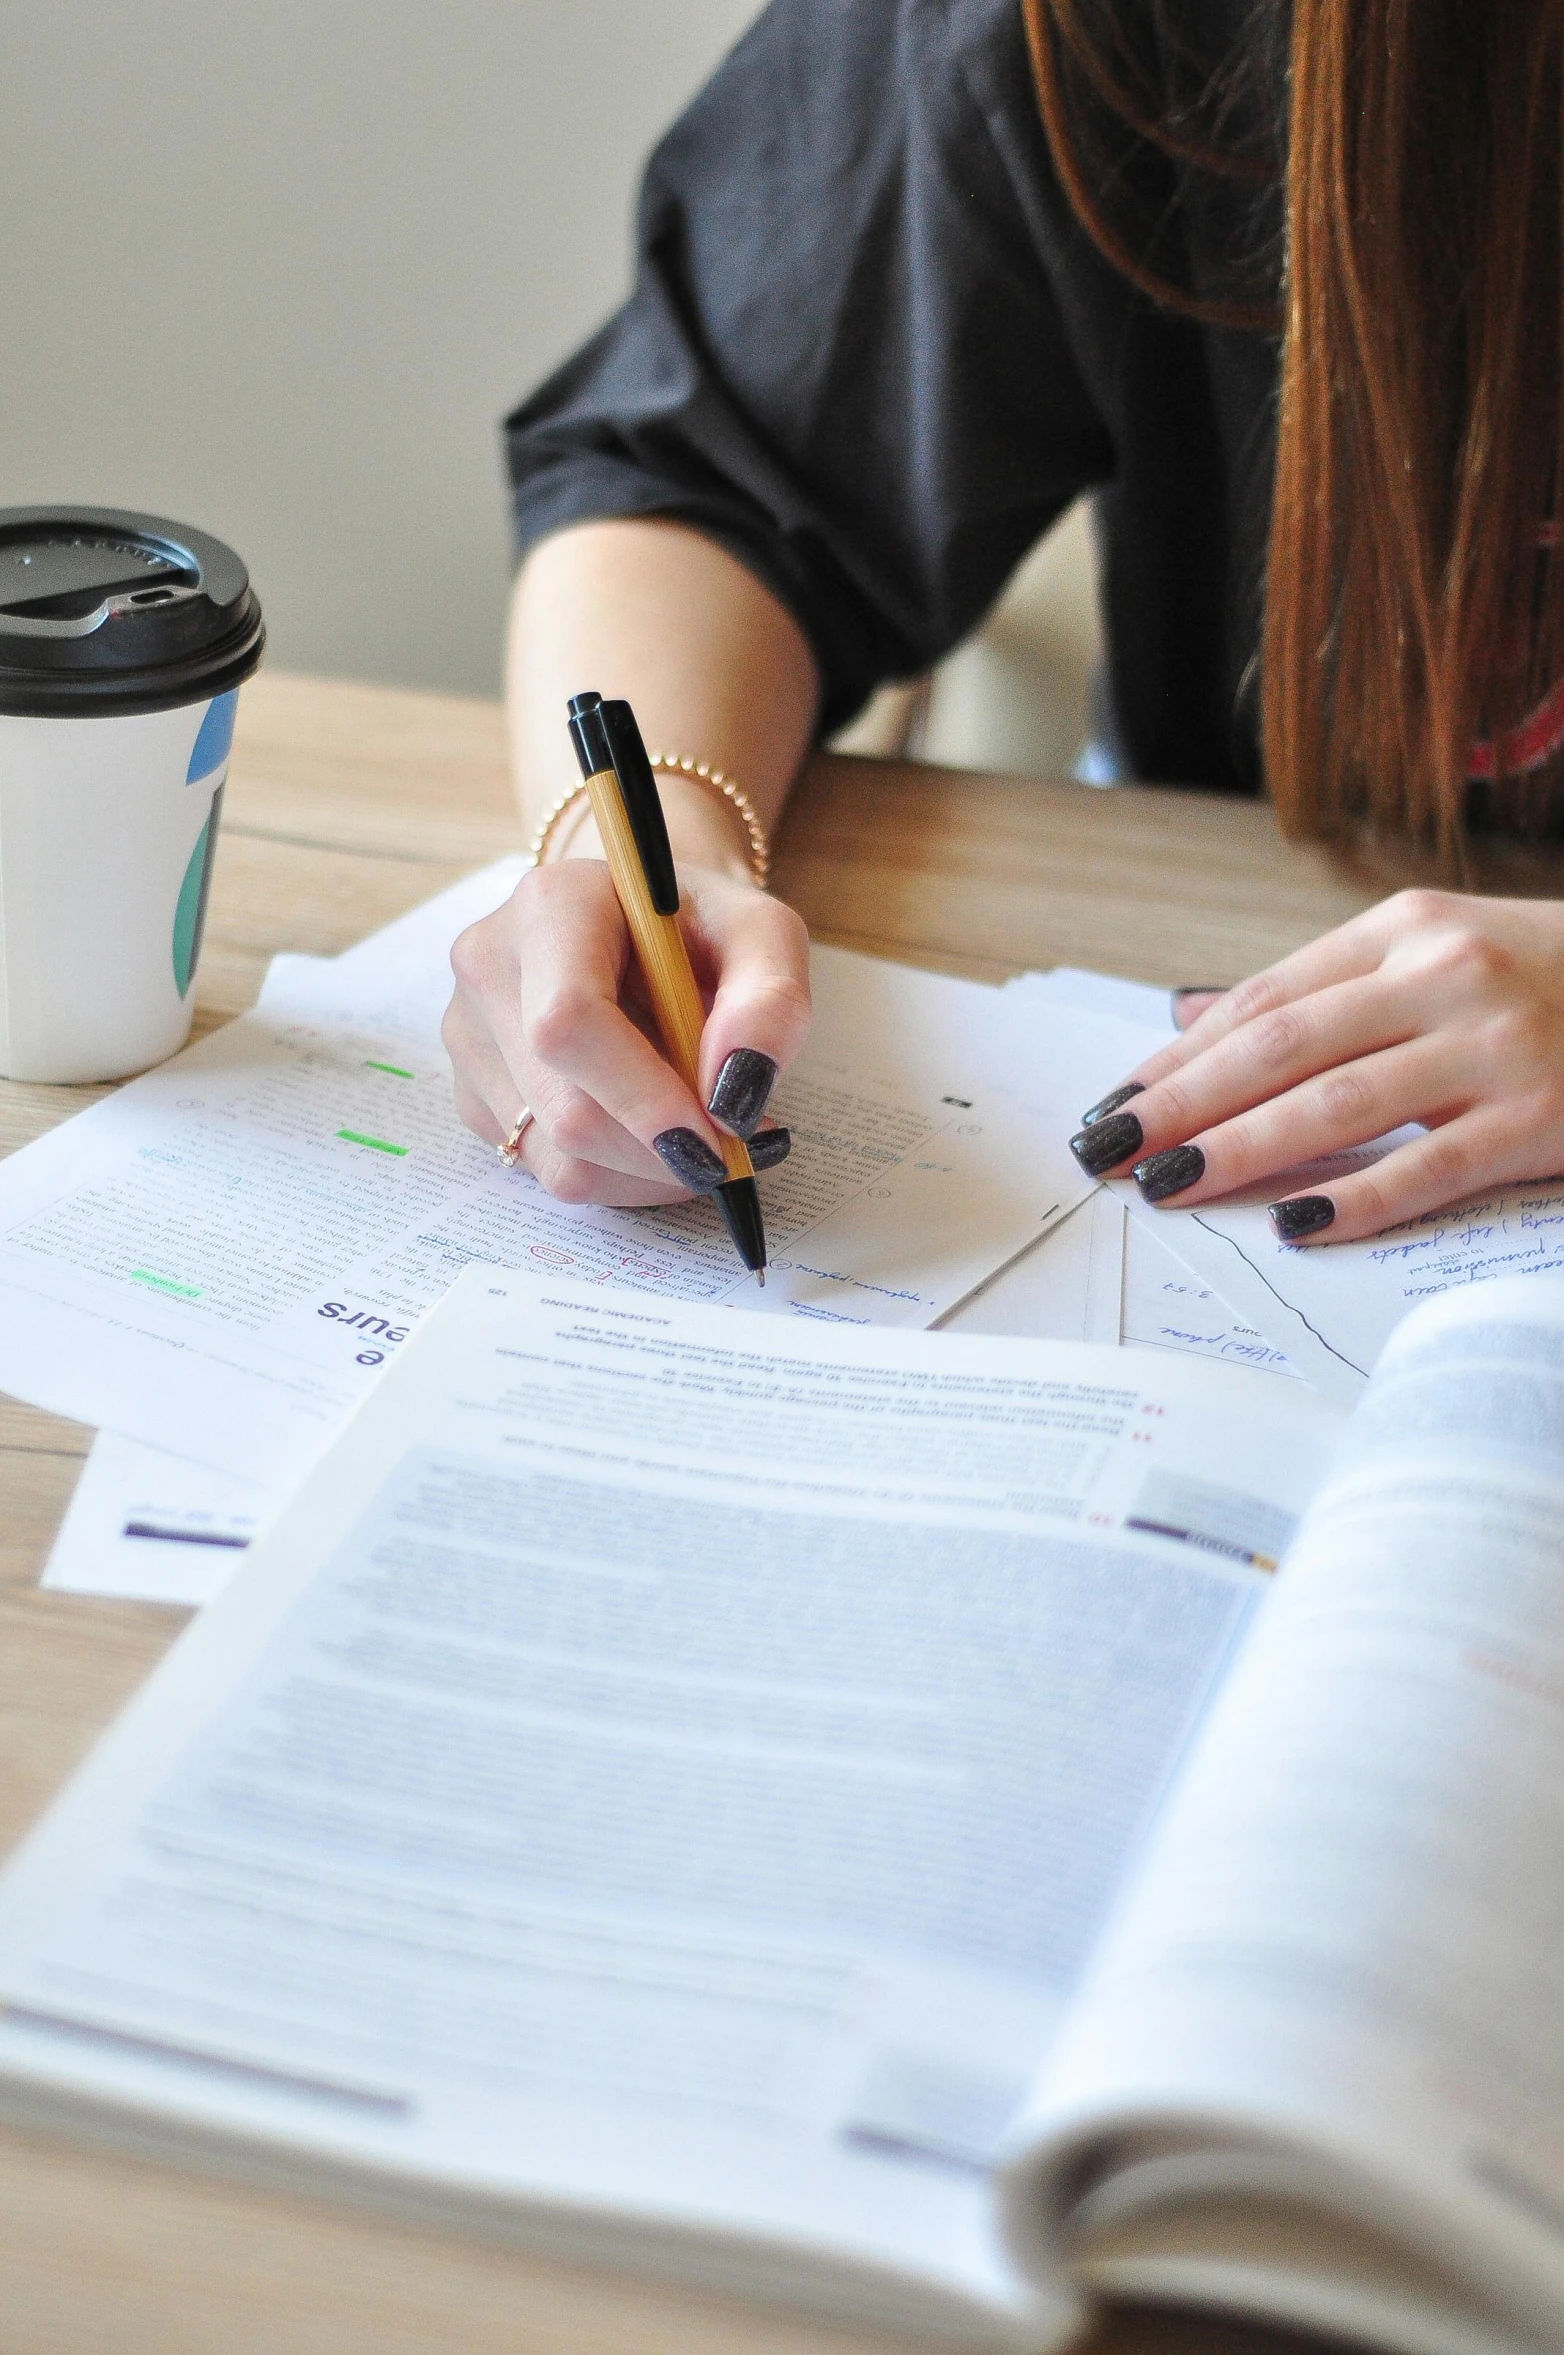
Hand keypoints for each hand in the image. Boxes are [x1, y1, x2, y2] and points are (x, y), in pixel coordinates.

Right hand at [443, 859, 810, 1204]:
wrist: (639, 924)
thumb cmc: (700, 927)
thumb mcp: (764, 936)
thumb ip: (771, 1003)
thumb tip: (733, 1095)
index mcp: (552, 906)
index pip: (569, 1021)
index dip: (642, 1097)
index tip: (716, 1136)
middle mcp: (490, 967)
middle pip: (566, 1108)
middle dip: (662, 1150)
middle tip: (734, 1147)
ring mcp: (469, 1034)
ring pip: (559, 1156)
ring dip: (649, 1170)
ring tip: (699, 1127)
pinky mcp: (472, 1091)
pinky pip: (548, 1171)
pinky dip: (621, 1174)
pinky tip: (651, 1132)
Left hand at [1068, 889, 1563, 1242]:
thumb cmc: (1539, 982)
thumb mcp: (1430, 955)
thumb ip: (1319, 991)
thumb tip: (1189, 1017)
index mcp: (1404, 931)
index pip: (1264, 1000)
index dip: (1178, 1056)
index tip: (1114, 1104)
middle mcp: (1441, 978)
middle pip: (1281, 1047)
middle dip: (1181, 1105)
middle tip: (1109, 1152)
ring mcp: (1493, 1050)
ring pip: (1337, 1105)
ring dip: (1239, 1149)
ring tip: (1169, 1186)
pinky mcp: (1538, 1121)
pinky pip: (1428, 1169)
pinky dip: (1356, 1199)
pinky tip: (1292, 1223)